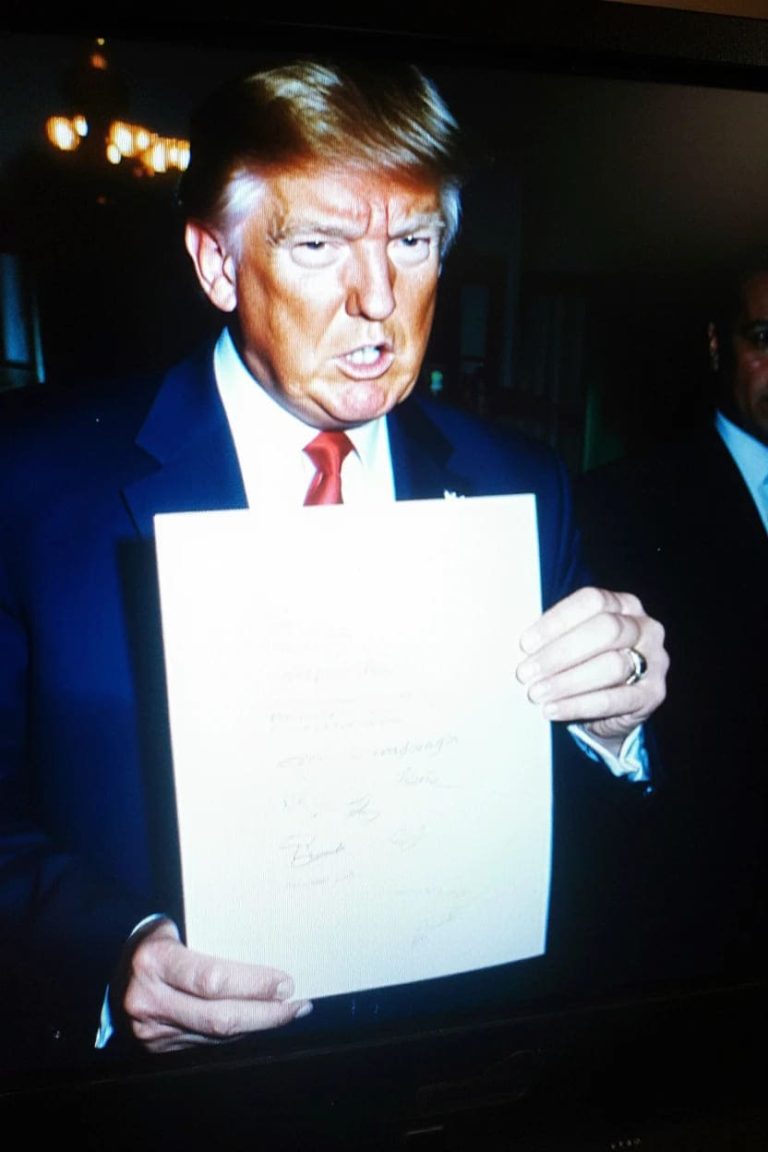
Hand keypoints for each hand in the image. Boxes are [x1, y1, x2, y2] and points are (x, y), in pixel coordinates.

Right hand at [121, 918, 311, 1053]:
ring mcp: (152, 1031)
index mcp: (154, 961)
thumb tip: (265, 953)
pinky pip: (208, 1043)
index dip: (253, 985)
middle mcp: (149, 1000)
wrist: (111, 971)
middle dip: (266, 1014)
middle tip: (297, 1004)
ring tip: (288, 1012)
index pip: (212, 980)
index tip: (285, 982)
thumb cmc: (154, 940)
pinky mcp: (158, 1048)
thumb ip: (211, 941)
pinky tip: (258, 1020)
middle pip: (219, 1018)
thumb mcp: (174, 928)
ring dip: (257, 1026)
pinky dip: (237, 1033)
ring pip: (217, 1036)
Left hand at [516, 587, 667, 746]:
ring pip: (612, 665)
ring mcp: (655, 660)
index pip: (592, 601)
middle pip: (606, 630)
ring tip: (536, 693)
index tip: (525, 644)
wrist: (611, 708)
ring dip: (567, 681)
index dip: (557, 621)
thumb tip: (522, 646)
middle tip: (526, 672)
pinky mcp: (653, 694)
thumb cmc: (585, 664)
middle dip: (560, 653)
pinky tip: (553, 709)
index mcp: (623, 604)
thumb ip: (555, 637)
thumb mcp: (574, 642)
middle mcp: (645, 627)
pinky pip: (615, 700)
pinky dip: (579, 705)